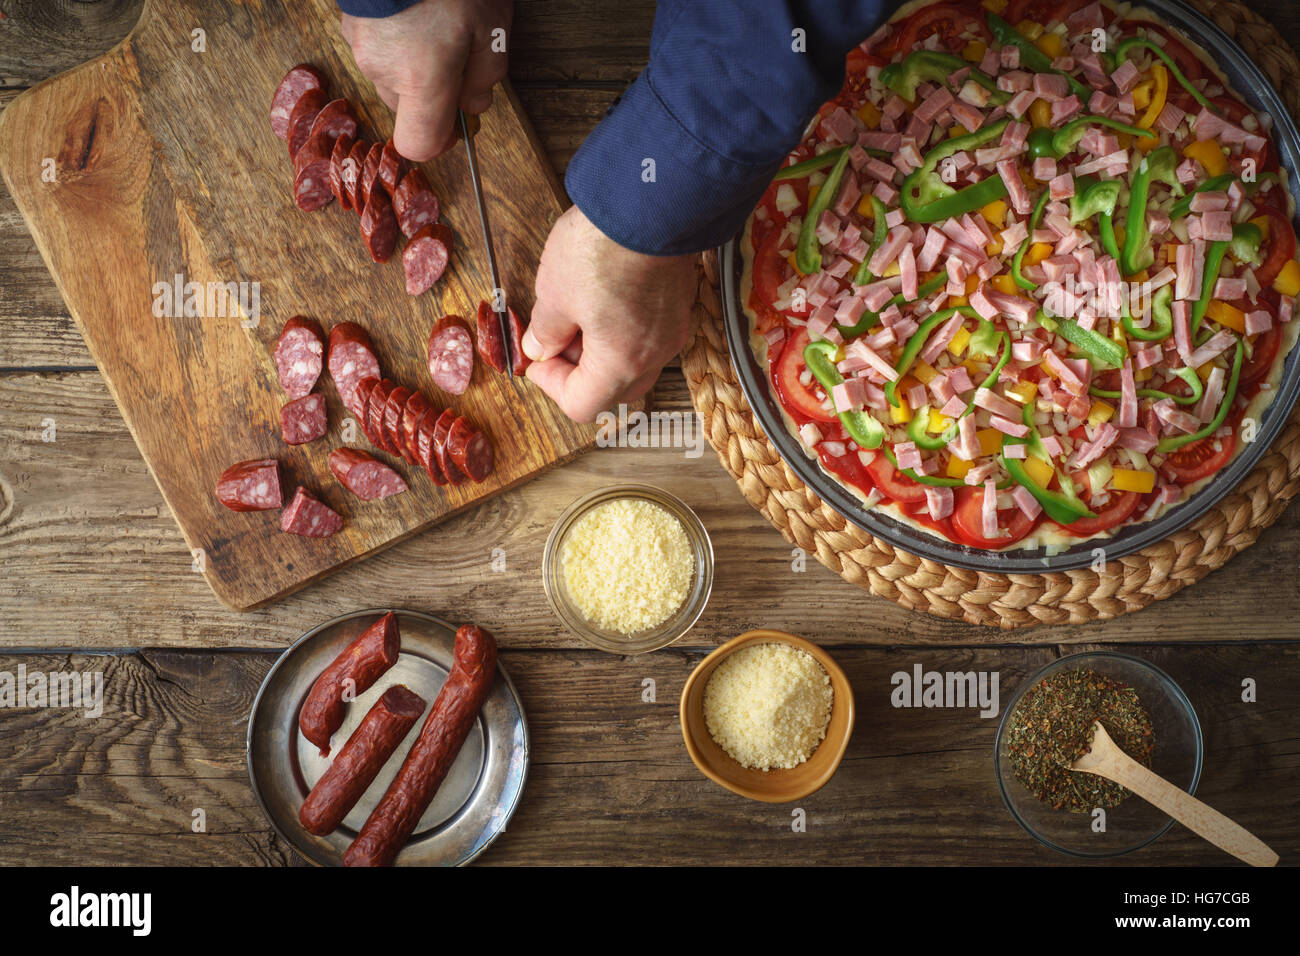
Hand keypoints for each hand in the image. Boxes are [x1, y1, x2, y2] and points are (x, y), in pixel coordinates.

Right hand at [341, 0, 512, 160]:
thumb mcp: (490, 30)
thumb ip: (485, 78)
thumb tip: (473, 105)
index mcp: (419, 81)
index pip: (419, 145)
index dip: (441, 141)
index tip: (457, 122)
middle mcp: (384, 72)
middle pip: (408, 109)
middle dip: (434, 93)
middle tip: (458, 54)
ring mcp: (361, 48)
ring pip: (393, 78)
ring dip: (415, 64)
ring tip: (436, 24)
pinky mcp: (350, 26)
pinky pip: (379, 50)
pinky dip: (398, 42)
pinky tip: (415, 12)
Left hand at [525, 206, 696, 421]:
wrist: (653, 201)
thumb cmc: (604, 249)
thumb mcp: (555, 293)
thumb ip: (546, 330)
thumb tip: (540, 347)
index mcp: (621, 364)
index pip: (581, 405)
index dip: (550, 386)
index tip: (537, 358)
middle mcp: (653, 355)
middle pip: (613, 390)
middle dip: (579, 373)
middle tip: (557, 340)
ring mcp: (671, 329)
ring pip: (633, 362)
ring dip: (602, 351)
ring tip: (578, 314)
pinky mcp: (678, 303)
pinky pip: (648, 335)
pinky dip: (623, 331)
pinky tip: (604, 297)